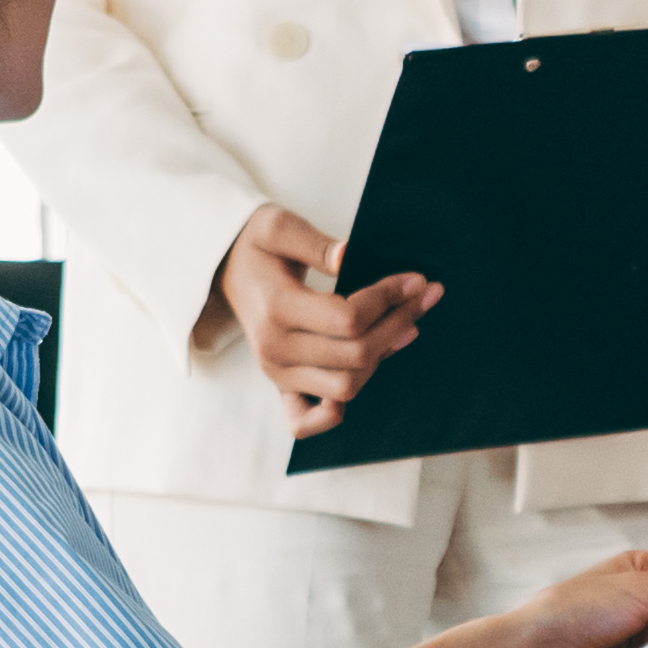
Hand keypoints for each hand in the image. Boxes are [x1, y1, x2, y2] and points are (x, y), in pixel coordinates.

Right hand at [215, 203, 437, 435]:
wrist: (224, 268)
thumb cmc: (255, 245)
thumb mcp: (278, 226)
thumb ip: (314, 243)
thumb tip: (349, 257)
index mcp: (276, 309)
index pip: (348, 318)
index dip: (388, 299)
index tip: (416, 280)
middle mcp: (275, 349)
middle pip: (355, 354)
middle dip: (398, 323)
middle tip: (423, 296)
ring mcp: (277, 372)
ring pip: (346, 385)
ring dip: (382, 357)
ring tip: (406, 324)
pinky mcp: (280, 384)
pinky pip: (304, 421)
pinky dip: (334, 415)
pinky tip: (359, 382)